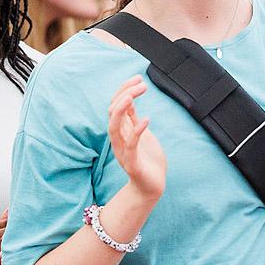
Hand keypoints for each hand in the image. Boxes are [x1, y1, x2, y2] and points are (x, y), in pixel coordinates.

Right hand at [108, 76, 165, 202]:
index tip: (138, 77)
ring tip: (132, 96)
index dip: (124, 89)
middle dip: (124, 94)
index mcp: (121, 131)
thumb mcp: (141, 133)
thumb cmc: (147, 159)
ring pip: (113, 127)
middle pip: (112, 112)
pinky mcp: (132, 163)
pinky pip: (130, 145)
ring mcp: (123, 151)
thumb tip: (129, 97)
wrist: (151, 186)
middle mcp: (118, 139)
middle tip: (141, 83)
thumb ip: (132, 118)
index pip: (116, 105)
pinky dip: (136, 131)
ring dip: (121, 110)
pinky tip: (146, 120)